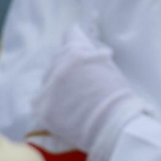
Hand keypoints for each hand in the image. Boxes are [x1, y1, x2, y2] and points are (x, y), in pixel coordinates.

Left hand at [30, 24, 146, 160]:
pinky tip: (66, 112)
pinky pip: (41, 102)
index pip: (71, 34)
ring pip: (48, 81)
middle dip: (68, 68)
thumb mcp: (109, 66)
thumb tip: (86, 48)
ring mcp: (47, 87)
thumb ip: (93, 55)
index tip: (82, 49)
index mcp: (77, 52)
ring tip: (74, 101)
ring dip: (58, 87)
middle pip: (58, 60)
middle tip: (82, 83)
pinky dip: (51, 105)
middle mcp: (58, 65)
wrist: (115, 125)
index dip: (78, 40)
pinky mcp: (41, 108)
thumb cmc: (120, 96)